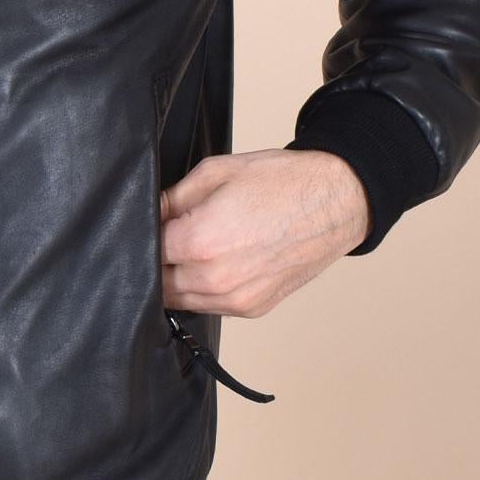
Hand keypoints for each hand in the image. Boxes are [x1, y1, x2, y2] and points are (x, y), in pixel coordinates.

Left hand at [159, 147, 371, 317]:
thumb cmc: (281, 181)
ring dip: (175, 279)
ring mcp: (235, 298)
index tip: (149, 223)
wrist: (335, 202)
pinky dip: (202, 290)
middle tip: (169, 236)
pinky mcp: (252, 308)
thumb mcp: (215, 172)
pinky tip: (213, 263)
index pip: (147, 250)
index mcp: (200, 241)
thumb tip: (146, 213)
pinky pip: (209, 306)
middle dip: (157, 259)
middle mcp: (215, 278)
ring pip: (179, 300)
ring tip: (190, 249)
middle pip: (158, 281)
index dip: (144, 234)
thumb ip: (172, 198)